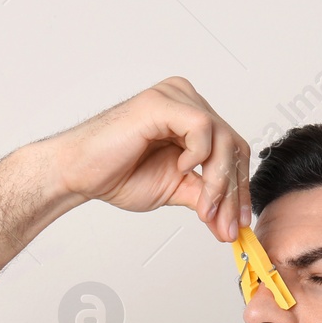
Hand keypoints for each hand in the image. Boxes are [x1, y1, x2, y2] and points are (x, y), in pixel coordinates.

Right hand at [46, 76, 251, 241]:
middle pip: (234, 146)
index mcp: (192, 119)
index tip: (239, 222)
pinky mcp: (163, 102)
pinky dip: (198, 156)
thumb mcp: (176, 189)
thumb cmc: (117, 173)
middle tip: (226, 225)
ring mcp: (176, 98)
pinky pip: (202, 127)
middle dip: (233, 192)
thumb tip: (229, 223)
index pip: (234, 151)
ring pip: (223, 139)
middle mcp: (188, 102)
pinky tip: (179, 168)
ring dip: (219, 182)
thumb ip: (205, 197)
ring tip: (204, 209)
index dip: (240, 189)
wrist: (81, 174)